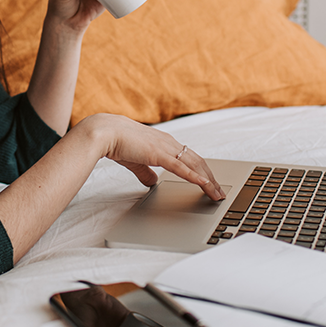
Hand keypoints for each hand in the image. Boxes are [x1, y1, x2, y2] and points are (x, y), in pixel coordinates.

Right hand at [74, 113, 224, 200]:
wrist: (105, 132)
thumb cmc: (117, 142)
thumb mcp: (136, 161)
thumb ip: (146, 171)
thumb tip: (153, 182)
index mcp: (165, 142)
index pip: (190, 157)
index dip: (202, 171)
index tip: (210, 183)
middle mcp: (169, 143)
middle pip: (198, 161)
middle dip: (211, 178)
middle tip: (220, 192)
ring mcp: (166, 147)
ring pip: (194, 165)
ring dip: (208, 180)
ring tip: (217, 194)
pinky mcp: (159, 154)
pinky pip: (182, 168)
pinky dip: (195, 177)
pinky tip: (204, 185)